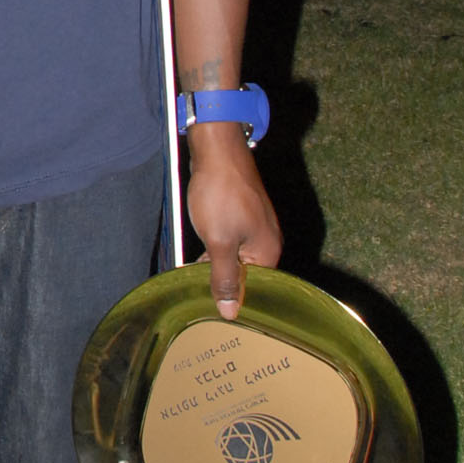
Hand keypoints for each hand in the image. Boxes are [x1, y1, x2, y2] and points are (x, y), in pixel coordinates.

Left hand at [183, 126, 281, 321]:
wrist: (217, 150)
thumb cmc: (220, 195)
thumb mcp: (218, 242)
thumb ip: (224, 278)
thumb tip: (230, 312)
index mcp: (268, 252)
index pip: (254, 289)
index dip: (233, 299)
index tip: (212, 311)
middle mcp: (267, 241)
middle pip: (246, 274)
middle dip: (224, 283)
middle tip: (199, 298)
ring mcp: (254, 227)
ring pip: (236, 257)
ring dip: (216, 266)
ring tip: (195, 279)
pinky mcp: (241, 215)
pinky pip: (230, 241)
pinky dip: (215, 250)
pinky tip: (197, 258)